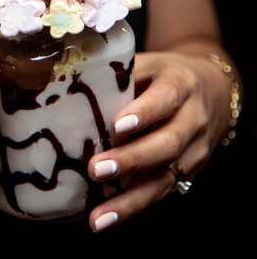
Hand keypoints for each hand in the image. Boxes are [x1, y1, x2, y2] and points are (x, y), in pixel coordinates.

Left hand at [87, 50, 230, 230]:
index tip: (118, 125)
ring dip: (130, 200)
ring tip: (98, 216)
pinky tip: (106, 218)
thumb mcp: (148, 63)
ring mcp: (194, 151)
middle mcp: (193, 120)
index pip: (167, 97)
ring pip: (165, 178)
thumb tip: (67, 80)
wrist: (213, 92)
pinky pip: (160, 193)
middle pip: (168, 143)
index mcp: (181, 84)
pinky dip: (132, 207)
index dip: (145, 112)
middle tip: (96, 169)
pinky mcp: (187, 174)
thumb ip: (118, 72)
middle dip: (132, 160)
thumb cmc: (164, 75)